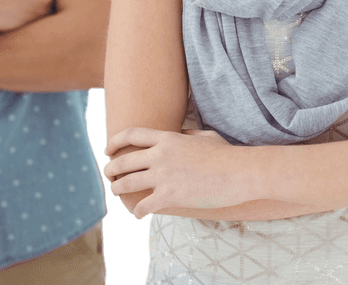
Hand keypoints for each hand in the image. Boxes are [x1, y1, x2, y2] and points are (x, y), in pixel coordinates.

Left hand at [103, 128, 248, 218]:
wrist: (239, 173)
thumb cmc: (226, 155)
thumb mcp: (204, 136)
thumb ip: (187, 134)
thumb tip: (180, 134)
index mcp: (168, 138)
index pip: (131, 134)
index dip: (115, 141)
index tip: (108, 150)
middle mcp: (160, 155)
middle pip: (123, 161)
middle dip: (111, 169)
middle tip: (108, 175)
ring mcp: (163, 176)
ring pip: (127, 183)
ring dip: (118, 189)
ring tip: (117, 192)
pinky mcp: (169, 196)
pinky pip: (143, 205)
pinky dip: (137, 211)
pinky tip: (138, 214)